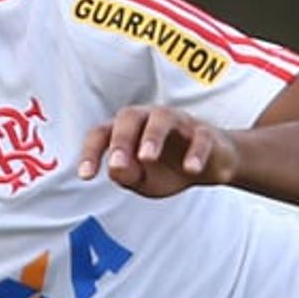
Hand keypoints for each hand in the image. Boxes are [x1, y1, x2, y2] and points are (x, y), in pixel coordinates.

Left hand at [77, 105, 238, 198]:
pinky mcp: (205, 133)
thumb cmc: (168, 168)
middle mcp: (149, 119)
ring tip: (147, 158)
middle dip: (121, 139)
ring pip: (163, 118)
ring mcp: (178, 123)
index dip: (91, 152)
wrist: (212, 165)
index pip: (102, 134)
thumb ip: (127, 176)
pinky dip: (195, 152)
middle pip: (129, 116)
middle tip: (118, 163)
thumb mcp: (143, 180)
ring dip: (152, 136)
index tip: (86, 176)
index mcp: (128, 130)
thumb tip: (115, 168)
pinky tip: (191, 169)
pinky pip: (200, 137)